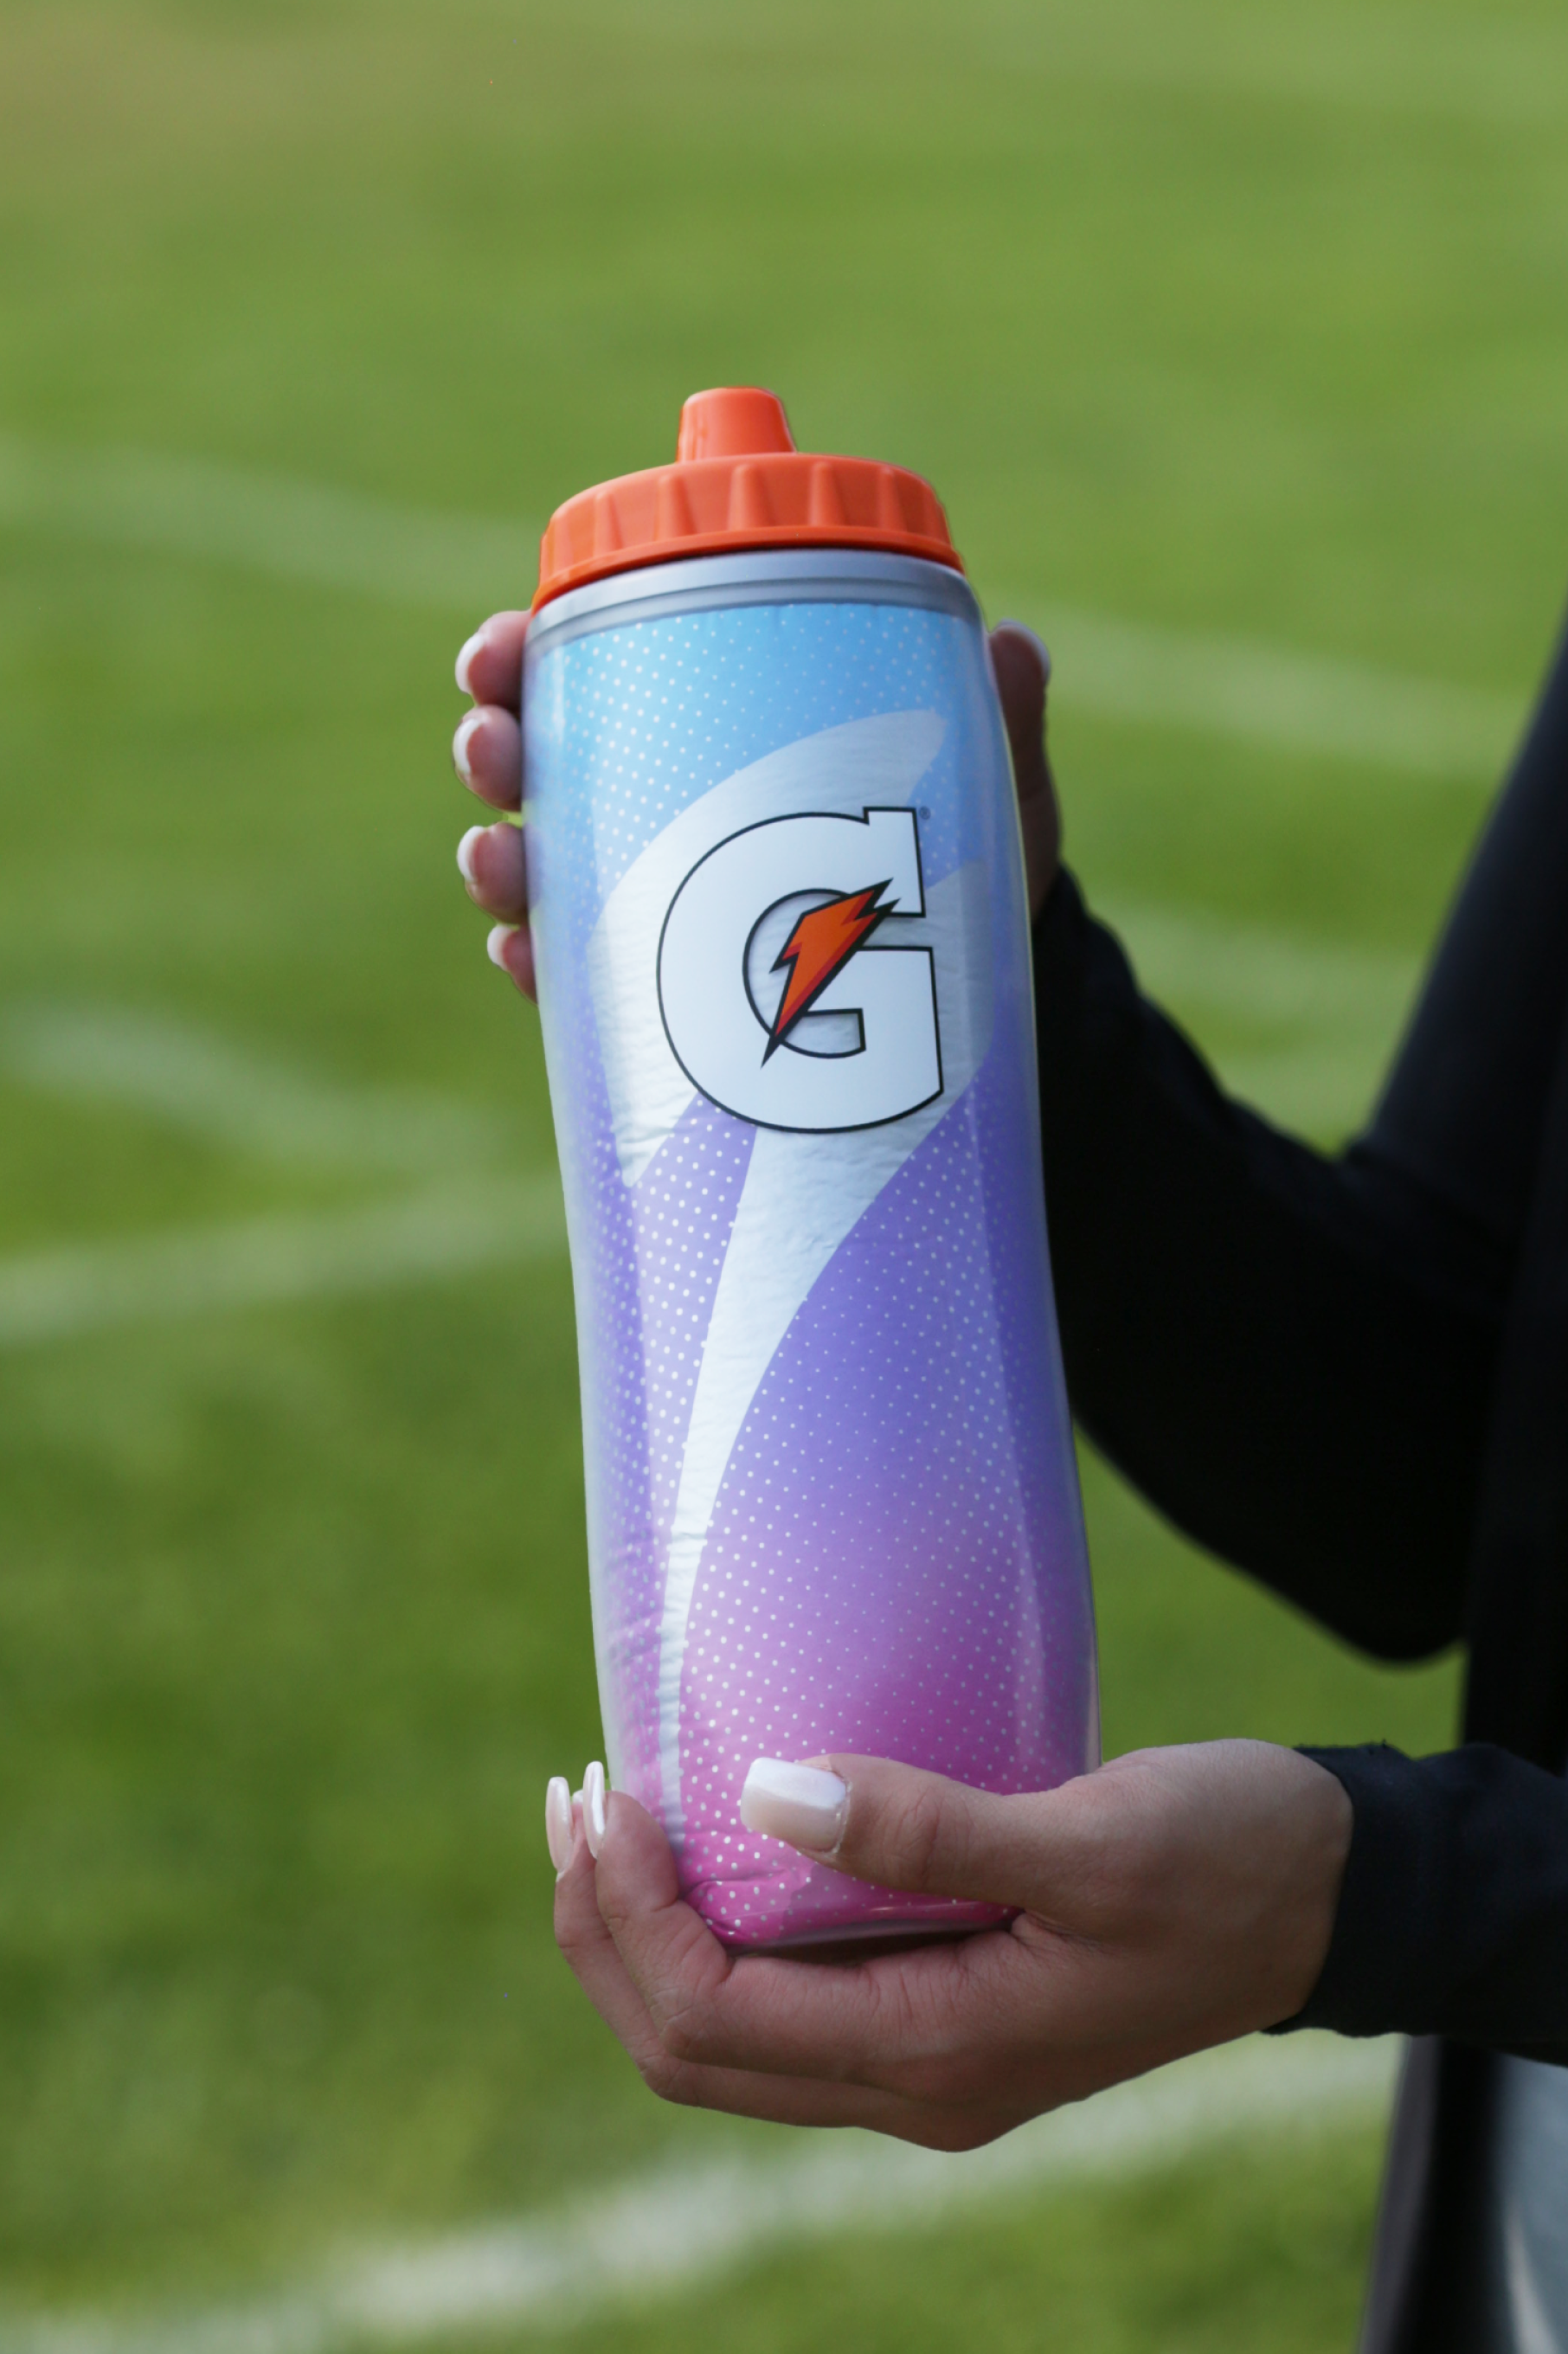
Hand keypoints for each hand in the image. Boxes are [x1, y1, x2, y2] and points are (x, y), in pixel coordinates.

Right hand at [450, 613, 1062, 1000]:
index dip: (530, 643)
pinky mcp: (650, 992)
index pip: (599, 659)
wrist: (965, 996)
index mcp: (712, 715)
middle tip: (494, 745)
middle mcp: (659, 800)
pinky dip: (535, 959)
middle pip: (539, 753)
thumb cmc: (962, 859)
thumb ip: (995, 721)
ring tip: (499, 860)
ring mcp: (645, 899)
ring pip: (536, 860)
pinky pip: (571, 974)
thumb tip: (1013, 648)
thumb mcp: (984, 787)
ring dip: (495, 852)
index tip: (511, 639)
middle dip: (492, 740)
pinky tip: (525, 957)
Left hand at [547, 1743, 1351, 2148]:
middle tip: (573, 1797)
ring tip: (605, 1815)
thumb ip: (929, 1831)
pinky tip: (711, 1840)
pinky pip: (782, 1996)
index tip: (606, 1790)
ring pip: (725, 2033)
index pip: (713, 2016)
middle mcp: (913, 2082)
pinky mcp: (943, 2006)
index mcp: (937, 2056)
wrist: (1330, 1898)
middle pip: (691, 2048)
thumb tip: (760, 1797)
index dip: (629, 1914)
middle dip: (602, 1932)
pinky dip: (714, 1928)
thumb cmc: (1229, 1860)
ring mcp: (926, 2056)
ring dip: (642, 1935)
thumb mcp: (1093, 1841)